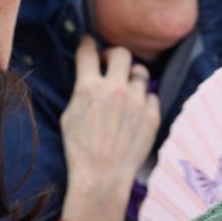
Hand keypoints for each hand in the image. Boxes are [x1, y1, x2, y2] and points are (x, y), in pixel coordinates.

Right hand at [57, 37, 159, 220]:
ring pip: (140, 73)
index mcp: (89, 87)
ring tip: (126, 88)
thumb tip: (89, 74)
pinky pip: (151, 96)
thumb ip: (82, 90)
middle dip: (114, 54)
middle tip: (111, 62)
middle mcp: (115, 89)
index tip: (89, 43)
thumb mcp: (69, 115)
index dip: (88, 44)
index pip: (89, 51)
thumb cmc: (79, 149)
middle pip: (121, 53)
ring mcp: (136, 101)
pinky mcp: (152, 114)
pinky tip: (135, 111)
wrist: (101, 177)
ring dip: (132, 77)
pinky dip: (143, 100)